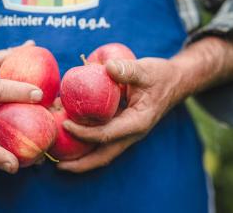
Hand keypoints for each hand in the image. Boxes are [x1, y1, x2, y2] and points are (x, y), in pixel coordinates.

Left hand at [57, 58, 186, 172]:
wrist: (175, 82)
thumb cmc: (160, 75)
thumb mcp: (146, 70)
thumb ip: (128, 69)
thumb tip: (107, 67)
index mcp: (137, 123)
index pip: (106, 135)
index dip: (84, 133)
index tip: (65, 123)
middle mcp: (131, 133)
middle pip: (103, 157)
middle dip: (81, 164)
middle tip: (58, 166)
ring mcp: (126, 133)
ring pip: (102, 152)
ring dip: (81, 157)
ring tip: (59, 157)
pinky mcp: (121, 128)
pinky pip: (102, 140)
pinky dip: (86, 141)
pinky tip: (70, 135)